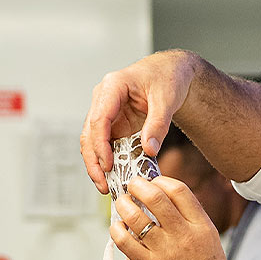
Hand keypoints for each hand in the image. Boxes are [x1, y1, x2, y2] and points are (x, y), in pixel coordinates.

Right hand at [80, 49, 201, 193]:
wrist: (171, 72)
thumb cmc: (168, 78)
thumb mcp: (167, 99)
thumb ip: (158, 124)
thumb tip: (149, 150)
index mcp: (113, 87)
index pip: (99, 119)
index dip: (100, 145)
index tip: (108, 165)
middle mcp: (103, 99)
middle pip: (89, 134)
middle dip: (94, 161)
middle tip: (103, 184)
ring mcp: (106, 112)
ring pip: (93, 142)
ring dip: (97, 164)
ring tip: (107, 186)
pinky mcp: (113, 124)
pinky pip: (106, 145)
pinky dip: (109, 161)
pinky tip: (114, 178)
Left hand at [110, 175, 240, 259]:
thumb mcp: (210, 243)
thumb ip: (191, 223)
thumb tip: (167, 205)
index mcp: (202, 227)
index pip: (179, 190)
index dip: (161, 181)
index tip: (152, 181)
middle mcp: (184, 236)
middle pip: (155, 197)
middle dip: (138, 186)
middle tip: (131, 185)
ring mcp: (166, 252)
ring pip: (136, 217)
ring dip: (124, 206)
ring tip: (121, 204)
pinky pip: (125, 242)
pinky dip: (117, 230)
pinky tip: (117, 228)